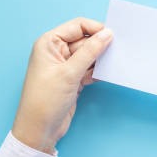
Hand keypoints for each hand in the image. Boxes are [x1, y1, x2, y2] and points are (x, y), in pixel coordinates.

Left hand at [12, 17, 112, 154]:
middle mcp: (56, 52)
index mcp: (49, 43)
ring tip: (112, 65)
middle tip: (116, 52)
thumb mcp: (69, 73)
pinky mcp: (72, 80)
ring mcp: (65, 66)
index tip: (113, 36)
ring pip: (89, 56)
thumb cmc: (44, 100)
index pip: (77, 26)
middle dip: (100, 46)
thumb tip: (107, 34)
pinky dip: (97, 72)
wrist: (39, 130)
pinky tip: (104, 76)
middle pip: (85, 41)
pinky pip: (89, 69)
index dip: (95, 29)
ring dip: (100, 60)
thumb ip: (90, 52)